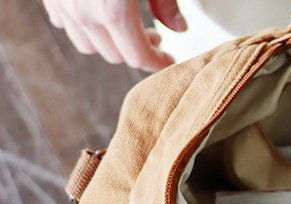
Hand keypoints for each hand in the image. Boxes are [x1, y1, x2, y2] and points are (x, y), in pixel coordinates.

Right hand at [42, 0, 186, 71]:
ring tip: (125, 28)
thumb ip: (166, 2)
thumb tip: (179, 29)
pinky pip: (65, 24)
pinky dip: (83, 26)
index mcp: (113, 12)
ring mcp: (62, 5)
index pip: (140, 57)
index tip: (170, 60)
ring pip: (87, 45)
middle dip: (138, 52)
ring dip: (109, 43)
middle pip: (116, 56)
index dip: (159, 62)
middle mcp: (84, 14)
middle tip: (154, 36)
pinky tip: (97, 15)